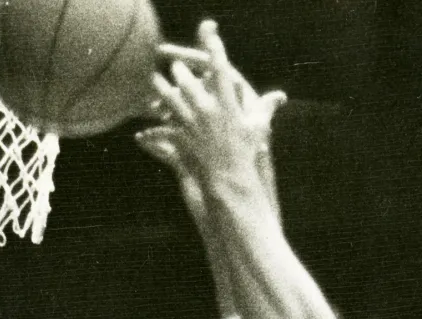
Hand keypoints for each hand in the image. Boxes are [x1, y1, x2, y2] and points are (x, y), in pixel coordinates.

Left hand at [139, 21, 285, 185]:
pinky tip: (141, 132)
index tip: (209, 34)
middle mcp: (207, 110)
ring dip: (160, 88)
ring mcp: (191, 124)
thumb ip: (265, 109)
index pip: (220, 70)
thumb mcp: (258, 129)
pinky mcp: (181, 138)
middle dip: (180, 70)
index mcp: (227, 105)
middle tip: (176, 65)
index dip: (214, 49)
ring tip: (153, 79)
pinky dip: (152, 131)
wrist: (231, 181)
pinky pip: (163, 129)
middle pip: (188, 81)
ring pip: (169, 99)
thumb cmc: (247, 154)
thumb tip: (280, 97)